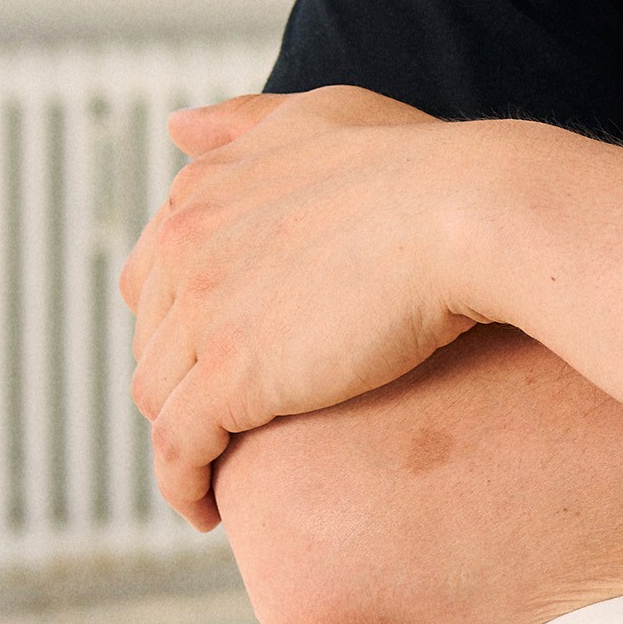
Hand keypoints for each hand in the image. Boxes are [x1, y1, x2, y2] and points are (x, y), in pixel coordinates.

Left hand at [120, 87, 489, 533]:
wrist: (471, 211)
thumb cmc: (423, 164)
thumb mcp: (324, 114)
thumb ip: (248, 122)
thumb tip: (177, 126)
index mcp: (203, 189)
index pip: (153, 274)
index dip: (181, 321)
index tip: (217, 357)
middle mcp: (185, 245)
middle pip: (151, 339)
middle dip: (179, 381)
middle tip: (226, 422)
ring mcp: (201, 311)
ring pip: (156, 399)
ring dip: (180, 439)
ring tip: (218, 472)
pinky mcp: (231, 377)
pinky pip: (179, 451)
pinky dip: (183, 485)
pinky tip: (207, 509)